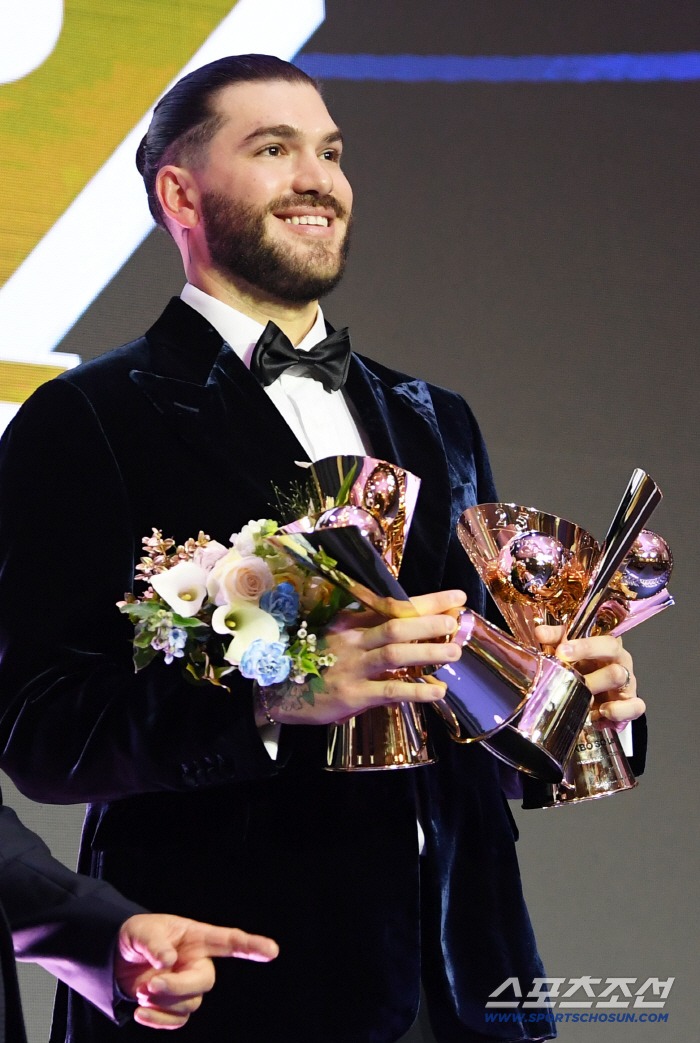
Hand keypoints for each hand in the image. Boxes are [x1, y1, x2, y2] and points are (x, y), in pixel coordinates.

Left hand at [115, 914, 277, 1028]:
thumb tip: (168, 963)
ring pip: (190, 1004)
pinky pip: (177, 1021)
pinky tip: (141, 1012)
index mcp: (198, 938)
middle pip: (205, 982)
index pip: (229, 941)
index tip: (272, 951)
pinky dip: (158, 1020)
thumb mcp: (141, 931)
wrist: (119, 960)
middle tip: (149, 986)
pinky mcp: (177, 1006)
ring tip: (142, 990)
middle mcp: (200, 963)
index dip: (252, 945)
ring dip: (162, 1002)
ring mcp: (190, 986)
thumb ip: (154, 943)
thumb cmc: (138, 937)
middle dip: (177, 988)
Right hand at [256, 589, 466, 725]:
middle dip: (430, 621)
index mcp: (350, 621)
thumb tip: (414, 630)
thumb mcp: (337, 637)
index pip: (394, 606)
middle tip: (457, 623)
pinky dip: (416, 690)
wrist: (279, 692)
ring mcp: (351, 666)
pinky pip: (389, 690)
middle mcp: (352, 639)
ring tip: (454, 652)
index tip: (457, 597)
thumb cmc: (313, 662)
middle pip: (396, 624)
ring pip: (395, 653)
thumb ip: (369, 633)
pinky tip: (437, 691)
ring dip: (428, 651)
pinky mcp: (351, 694)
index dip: (428, 601)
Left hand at [534, 625, 645, 731]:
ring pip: (620, 676)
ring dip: (598, 685)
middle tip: (566, 667)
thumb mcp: (568, 652)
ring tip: (581, 693)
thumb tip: (540, 632)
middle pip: (611, 650)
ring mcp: (627, 683)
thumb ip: (556, 640)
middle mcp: (620, 661)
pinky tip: (602, 713)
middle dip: (587, 654)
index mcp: (606, 647)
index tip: (561, 650)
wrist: (598, 696)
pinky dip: (619, 711)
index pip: (601, 638)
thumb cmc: (584, 669)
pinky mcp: (631, 705)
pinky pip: (635, 706)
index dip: (583, 644)